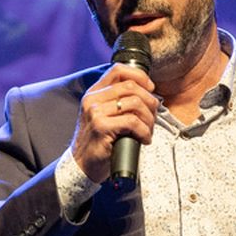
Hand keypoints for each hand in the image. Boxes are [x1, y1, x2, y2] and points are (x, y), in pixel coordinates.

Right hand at [70, 63, 158, 184]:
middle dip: (149, 101)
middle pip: (131, 86)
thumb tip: (147, 92)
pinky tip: (144, 139)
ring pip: (135, 103)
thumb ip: (117, 101)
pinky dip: (144, 131)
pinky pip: (133, 122)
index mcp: (94, 93)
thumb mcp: (103, 116)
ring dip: (149, 118)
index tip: (150, 89)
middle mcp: (93, 99)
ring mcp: (95, 112)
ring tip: (148, 130)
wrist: (82, 165)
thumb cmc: (98, 142)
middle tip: (152, 116)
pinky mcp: (101, 127)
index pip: (118, 70)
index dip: (140, 76)